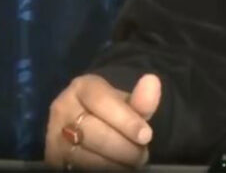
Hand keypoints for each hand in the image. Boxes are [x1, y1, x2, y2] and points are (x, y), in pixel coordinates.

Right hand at [44, 73, 160, 169]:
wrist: (90, 123)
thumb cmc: (113, 111)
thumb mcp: (128, 103)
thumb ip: (141, 99)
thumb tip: (152, 81)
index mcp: (82, 87)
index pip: (102, 101)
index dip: (126, 120)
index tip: (146, 135)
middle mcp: (62, 109)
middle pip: (92, 131)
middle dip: (122, 147)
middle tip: (142, 155)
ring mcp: (53, 135)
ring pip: (83, 154)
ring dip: (112, 163)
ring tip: (132, 163)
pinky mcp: (52, 158)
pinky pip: (77, 167)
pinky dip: (100, 170)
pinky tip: (116, 168)